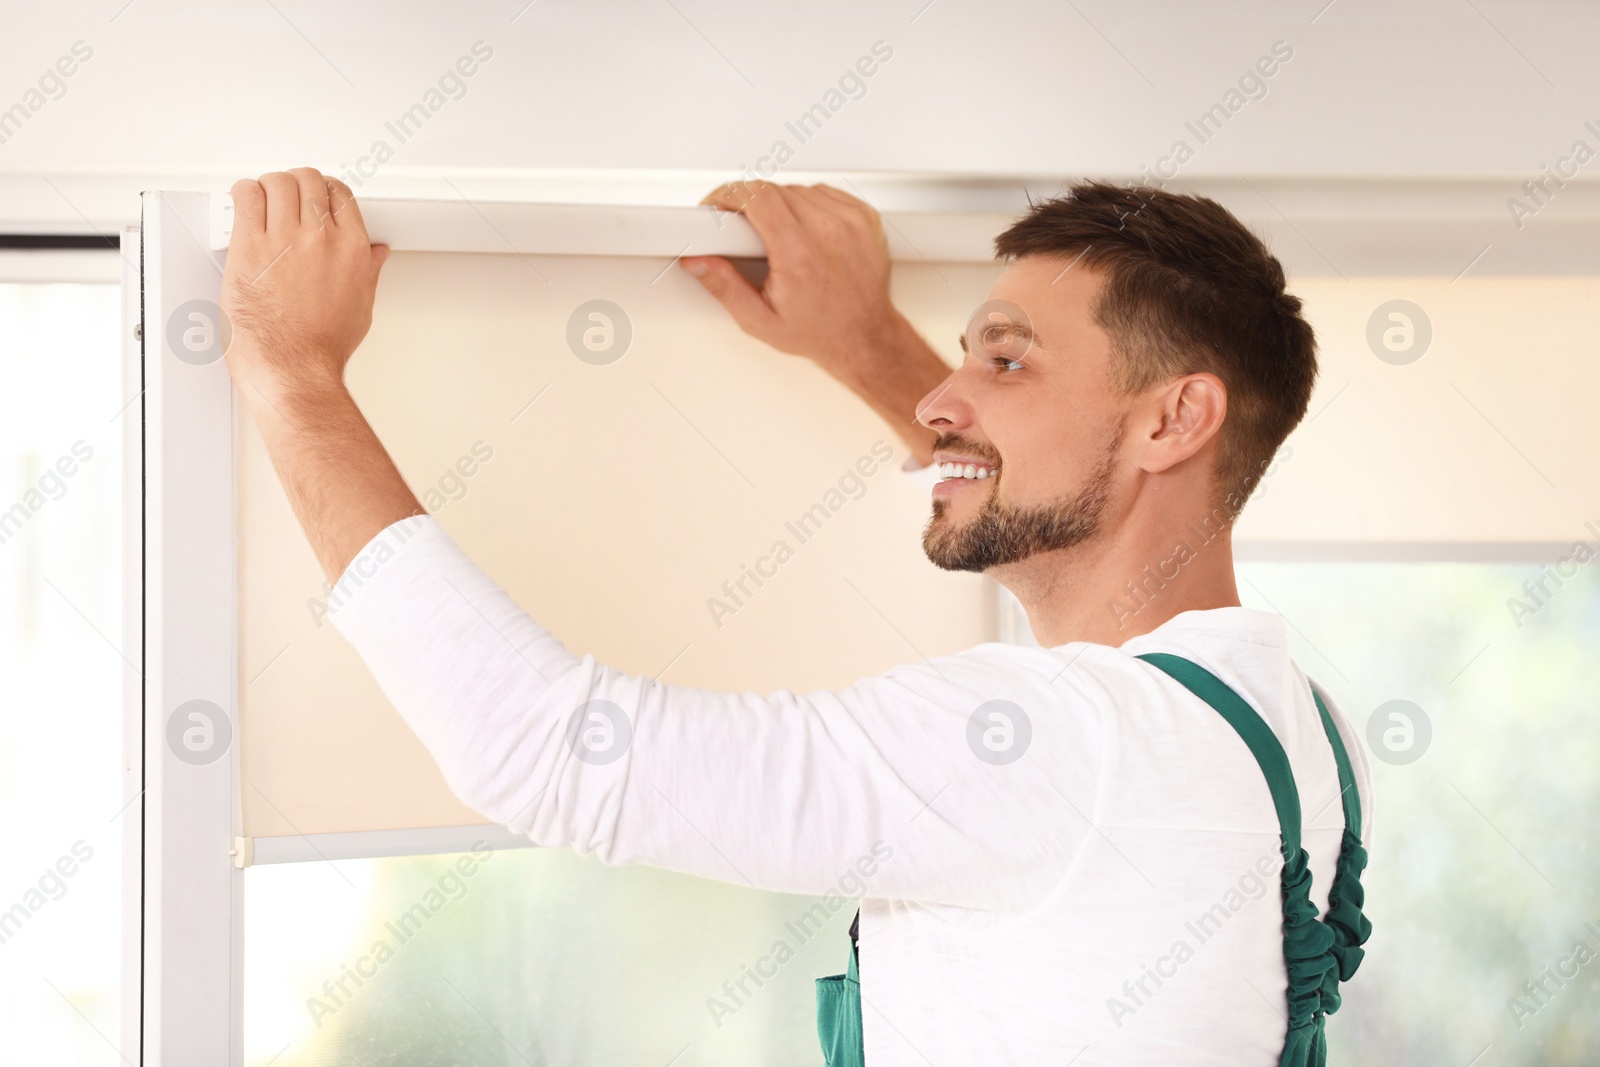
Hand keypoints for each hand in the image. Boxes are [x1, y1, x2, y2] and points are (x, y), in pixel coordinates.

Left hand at [221, 167, 389, 405]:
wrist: (293, 367)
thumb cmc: (322, 347)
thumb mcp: (361, 306)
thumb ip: (369, 271)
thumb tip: (378, 255)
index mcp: (352, 249)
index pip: (340, 193)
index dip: (323, 191)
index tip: (313, 200)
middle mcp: (321, 237)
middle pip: (307, 180)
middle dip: (295, 186)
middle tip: (284, 200)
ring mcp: (284, 239)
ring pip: (277, 181)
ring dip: (268, 188)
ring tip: (261, 204)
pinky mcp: (250, 245)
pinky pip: (246, 196)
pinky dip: (243, 194)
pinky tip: (244, 207)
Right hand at [681, 181, 911, 387]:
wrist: (866, 337)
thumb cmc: (821, 332)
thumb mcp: (760, 320)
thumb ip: (724, 288)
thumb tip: (698, 263)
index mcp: (800, 255)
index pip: (757, 197)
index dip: (728, 195)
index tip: (718, 204)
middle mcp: (829, 233)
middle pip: (774, 190)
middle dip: (751, 206)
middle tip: (746, 233)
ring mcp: (851, 222)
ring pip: (798, 189)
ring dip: (781, 206)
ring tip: (780, 238)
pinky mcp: (864, 217)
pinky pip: (824, 193)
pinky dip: (809, 206)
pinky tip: (806, 232)